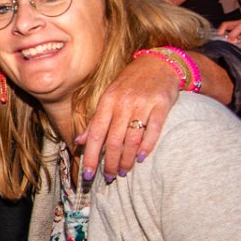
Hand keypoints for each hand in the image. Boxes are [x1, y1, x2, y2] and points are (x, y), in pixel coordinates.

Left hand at [77, 52, 179, 179]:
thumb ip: (95, 121)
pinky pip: (153, 130)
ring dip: (126, 159)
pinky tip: (140, 158)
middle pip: (113, 140)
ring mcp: (143, 104)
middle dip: (109, 162)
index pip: (95, 133)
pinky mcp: (162, 105)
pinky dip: (146, 146)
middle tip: (109, 177)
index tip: (87, 174)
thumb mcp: (108, 97)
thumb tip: (78, 142)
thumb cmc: (130, 83)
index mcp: (107, 102)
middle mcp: (123, 103)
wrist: (158, 64)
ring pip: (132, 138)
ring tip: (123, 172)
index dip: (90, 155)